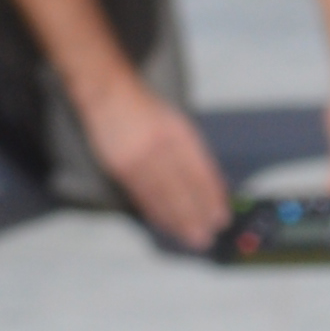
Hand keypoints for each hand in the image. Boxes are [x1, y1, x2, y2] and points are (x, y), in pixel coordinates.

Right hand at [81, 79, 232, 250]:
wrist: (108, 94)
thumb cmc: (145, 110)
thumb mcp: (176, 123)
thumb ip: (193, 153)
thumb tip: (212, 186)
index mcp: (177, 132)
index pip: (199, 170)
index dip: (211, 196)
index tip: (221, 215)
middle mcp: (159, 145)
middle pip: (182, 187)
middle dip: (197, 214)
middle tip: (209, 235)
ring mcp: (138, 157)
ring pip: (162, 196)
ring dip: (178, 219)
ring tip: (192, 237)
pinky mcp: (120, 168)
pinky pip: (142, 196)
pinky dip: (156, 213)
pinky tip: (167, 224)